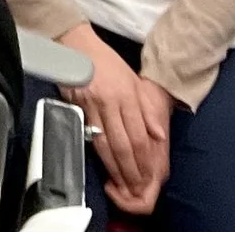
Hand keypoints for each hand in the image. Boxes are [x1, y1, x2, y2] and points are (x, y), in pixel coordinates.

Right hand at [55, 24, 171, 213]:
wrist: (75, 46)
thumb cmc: (106, 62)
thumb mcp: (134, 80)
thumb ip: (147, 109)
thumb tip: (159, 135)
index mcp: (128, 95)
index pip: (139, 135)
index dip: (144, 159)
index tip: (147, 176)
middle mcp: (112, 102)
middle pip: (124, 144)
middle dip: (130, 170)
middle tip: (135, 189)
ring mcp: (92, 105)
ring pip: (105, 144)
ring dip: (114, 168)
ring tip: (121, 185)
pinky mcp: (76, 107)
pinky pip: (88, 136)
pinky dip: (97, 154)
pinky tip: (101, 166)